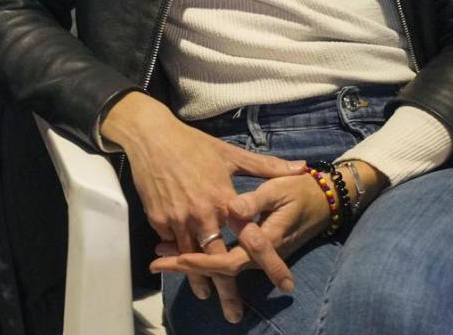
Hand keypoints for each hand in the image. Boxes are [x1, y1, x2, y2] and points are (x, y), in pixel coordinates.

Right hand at [100, 92, 303, 321]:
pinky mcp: (159, 220)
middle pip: (218, 261)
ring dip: (200, 282)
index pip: (252, 239)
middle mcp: (203, 214)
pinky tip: (184, 268)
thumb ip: (267, 166)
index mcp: (225, 199)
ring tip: (208, 298)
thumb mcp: (231, 154)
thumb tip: (301, 167)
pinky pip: (172, 245)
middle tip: (235, 314)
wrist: (151, 137)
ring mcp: (179, 220)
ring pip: (192, 260)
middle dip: (227, 291)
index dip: (269, 262)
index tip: (285, 283)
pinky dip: (179, 257)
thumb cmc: (194, 145)